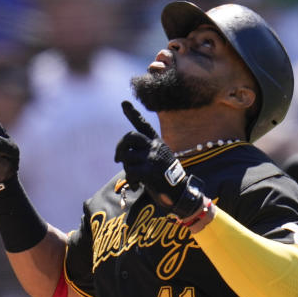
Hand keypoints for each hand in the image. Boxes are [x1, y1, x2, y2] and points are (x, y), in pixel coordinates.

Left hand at [114, 101, 203, 218]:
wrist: (180, 193)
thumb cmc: (166, 179)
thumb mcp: (158, 161)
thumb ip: (144, 154)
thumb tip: (122, 155)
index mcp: (157, 142)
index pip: (143, 125)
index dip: (132, 114)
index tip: (123, 103)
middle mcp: (155, 146)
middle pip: (129, 137)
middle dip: (119, 147)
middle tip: (117, 158)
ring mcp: (152, 157)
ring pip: (127, 157)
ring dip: (126, 168)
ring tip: (133, 177)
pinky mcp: (149, 170)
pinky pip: (130, 172)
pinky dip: (130, 180)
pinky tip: (137, 185)